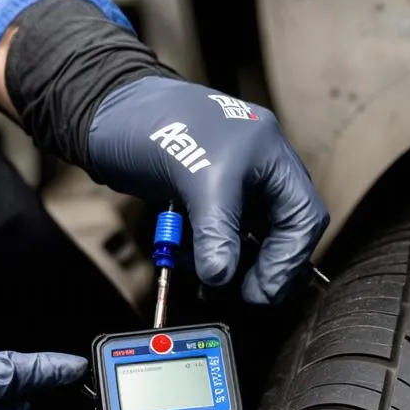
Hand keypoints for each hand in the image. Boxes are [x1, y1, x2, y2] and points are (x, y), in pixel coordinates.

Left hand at [87, 77, 329, 303]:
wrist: (106, 114)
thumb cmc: (155, 122)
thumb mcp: (195, 178)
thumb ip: (216, 232)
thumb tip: (223, 276)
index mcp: (270, 155)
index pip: (303, 218)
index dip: (287, 260)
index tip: (260, 290)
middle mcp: (257, 171)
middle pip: (280, 234)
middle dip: (261, 268)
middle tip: (242, 295)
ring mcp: (231, 186)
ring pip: (246, 241)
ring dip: (228, 267)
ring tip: (207, 285)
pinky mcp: (203, 199)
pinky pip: (216, 239)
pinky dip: (206, 257)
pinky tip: (190, 266)